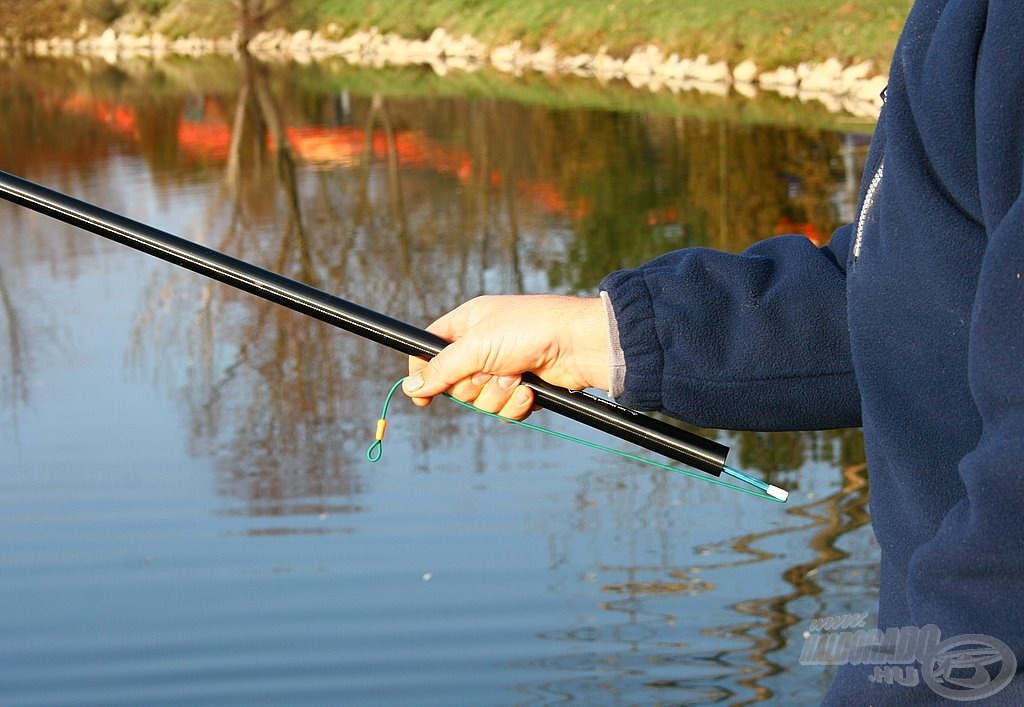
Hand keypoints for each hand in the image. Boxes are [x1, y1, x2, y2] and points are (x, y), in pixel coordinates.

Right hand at [404, 295, 609, 419]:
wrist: (580, 344)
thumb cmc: (529, 330)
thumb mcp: (476, 345)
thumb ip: (441, 368)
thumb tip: (411, 387)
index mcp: (467, 324)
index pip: (430, 349)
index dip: (423, 373)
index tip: (420, 396)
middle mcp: (482, 346)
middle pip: (454, 383)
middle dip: (472, 384)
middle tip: (489, 371)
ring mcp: (503, 369)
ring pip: (480, 402)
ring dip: (497, 394)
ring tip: (517, 375)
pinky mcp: (522, 388)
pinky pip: (503, 411)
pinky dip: (515, 404)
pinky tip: (530, 389)